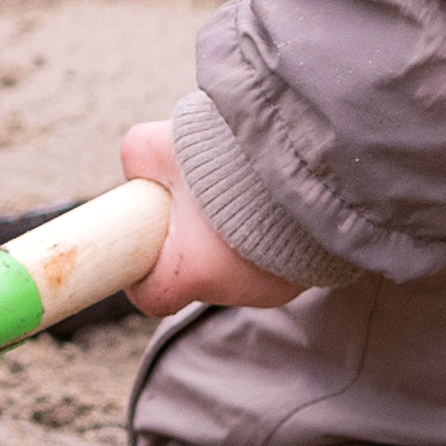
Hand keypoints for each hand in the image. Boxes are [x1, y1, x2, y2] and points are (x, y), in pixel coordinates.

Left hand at [116, 118, 299, 315]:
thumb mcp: (160, 146)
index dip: (140, 274)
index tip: (141, 247)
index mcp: (193, 274)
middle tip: (194, 201)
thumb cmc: (229, 160)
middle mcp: (235, 292)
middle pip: (197, 276)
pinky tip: (270, 201)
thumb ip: (136, 159)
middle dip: (191, 244)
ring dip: (231, 238)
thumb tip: (136, 169)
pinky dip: (268, 237)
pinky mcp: (308, 275)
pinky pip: (275, 261)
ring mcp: (275, 288)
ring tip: (240, 193)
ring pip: (236, 268)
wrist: (309, 158)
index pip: (152, 298)